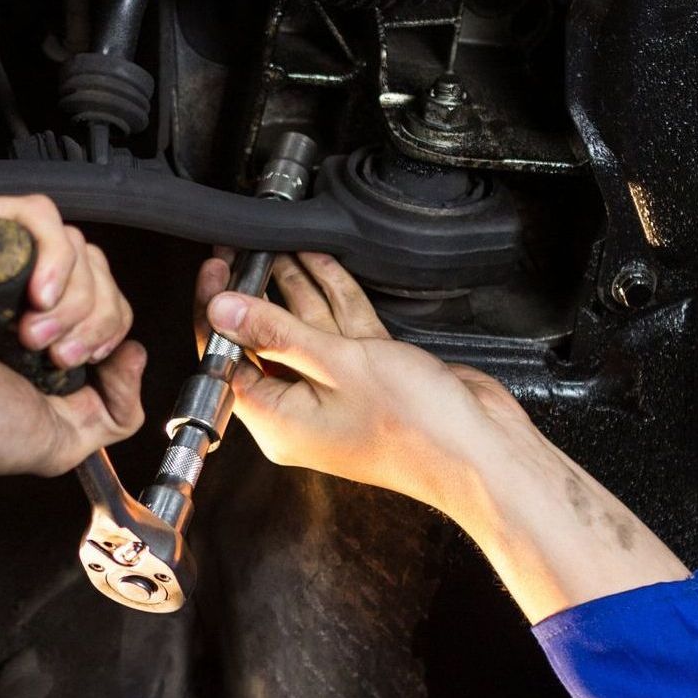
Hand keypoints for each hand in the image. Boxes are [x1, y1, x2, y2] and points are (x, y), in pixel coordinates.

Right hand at [0, 195, 145, 479]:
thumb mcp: (67, 436)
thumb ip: (118, 409)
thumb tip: (135, 354)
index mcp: (34, 324)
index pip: (103, 296)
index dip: (108, 327)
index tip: (79, 365)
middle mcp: (14, 285)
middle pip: (96, 266)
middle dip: (93, 316)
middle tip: (55, 357)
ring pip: (73, 242)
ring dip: (73, 295)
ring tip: (33, 335)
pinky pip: (37, 212)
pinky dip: (55, 254)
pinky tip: (37, 295)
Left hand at [197, 249, 509, 514]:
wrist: (481, 451)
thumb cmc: (415, 428)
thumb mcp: (336, 365)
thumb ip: (277, 332)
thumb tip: (223, 310)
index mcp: (278, 421)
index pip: (227, 359)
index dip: (217, 312)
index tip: (218, 271)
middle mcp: (301, 410)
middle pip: (264, 341)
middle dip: (254, 293)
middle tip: (241, 252)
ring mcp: (335, 393)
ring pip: (305, 329)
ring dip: (293, 286)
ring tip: (273, 246)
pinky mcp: (368, 377)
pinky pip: (340, 331)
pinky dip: (331, 297)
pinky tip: (318, 263)